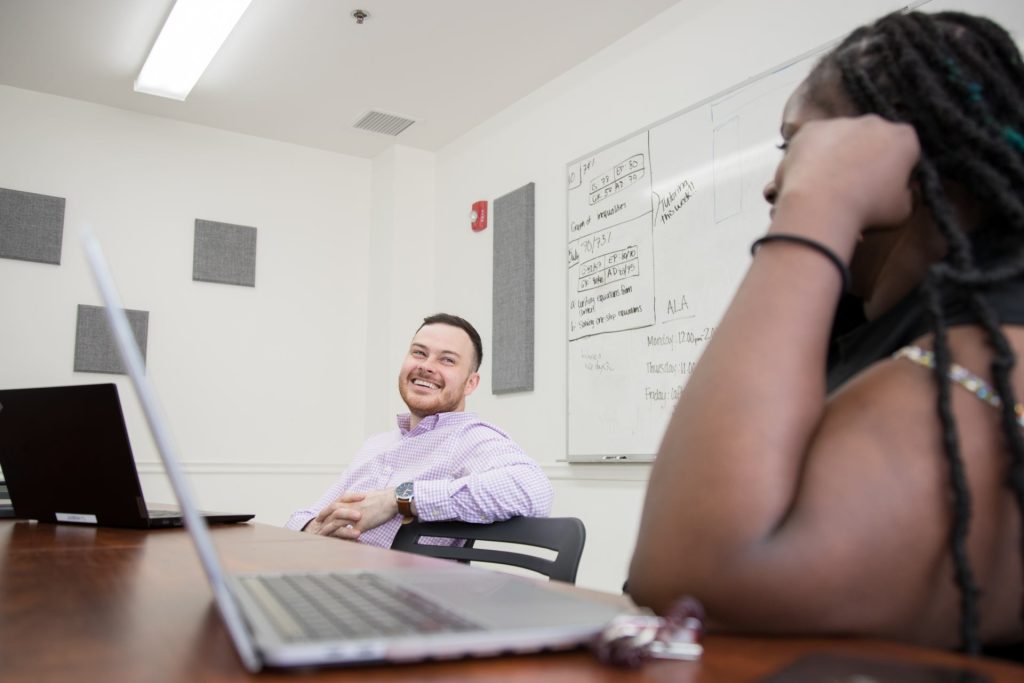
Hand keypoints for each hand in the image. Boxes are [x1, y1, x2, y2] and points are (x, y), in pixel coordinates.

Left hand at [309, 489, 400, 540]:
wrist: (393, 499)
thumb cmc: (385, 498)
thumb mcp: (368, 498)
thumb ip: (359, 502)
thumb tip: (359, 505)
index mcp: (352, 500)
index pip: (334, 505)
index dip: (326, 511)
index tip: (320, 516)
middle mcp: (351, 507)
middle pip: (331, 513)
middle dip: (322, 520)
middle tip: (317, 527)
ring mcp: (355, 516)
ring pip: (336, 523)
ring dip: (329, 531)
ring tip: (323, 537)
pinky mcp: (361, 524)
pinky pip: (349, 533)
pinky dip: (344, 538)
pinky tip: (340, 543)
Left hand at [770, 115, 919, 243]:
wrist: (820, 205)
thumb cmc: (866, 209)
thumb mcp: (901, 210)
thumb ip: (905, 193)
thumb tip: (900, 190)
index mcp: (903, 138)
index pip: (906, 150)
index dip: (898, 169)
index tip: (887, 186)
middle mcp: (874, 122)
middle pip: (874, 138)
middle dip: (868, 155)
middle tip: (856, 184)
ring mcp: (840, 122)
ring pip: (843, 137)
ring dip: (840, 153)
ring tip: (829, 183)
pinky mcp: (811, 128)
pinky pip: (815, 141)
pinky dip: (813, 154)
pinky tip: (810, 175)